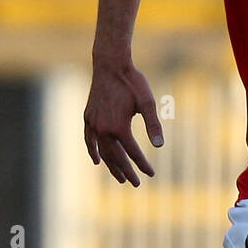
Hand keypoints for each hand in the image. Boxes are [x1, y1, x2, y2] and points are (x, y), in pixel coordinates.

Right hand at [83, 62, 162, 185]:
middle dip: (127, 172)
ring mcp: (94, 124)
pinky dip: (93, 152)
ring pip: (102, 152)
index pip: (133, 153)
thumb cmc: (132, 82)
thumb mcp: (147, 102)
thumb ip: (154, 125)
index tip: (151, 173)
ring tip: (120, 178)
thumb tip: (160, 146)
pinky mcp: (88, 118)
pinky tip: (97, 161)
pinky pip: (89, 140)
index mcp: (119, 127)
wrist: (110, 64)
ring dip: (111, 166)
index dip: (143, 164)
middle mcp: (104, 129)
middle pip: (116, 157)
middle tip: (136, 183)